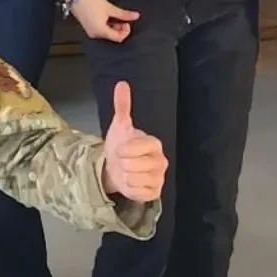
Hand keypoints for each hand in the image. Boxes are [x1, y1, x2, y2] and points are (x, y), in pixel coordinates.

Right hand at [66, 0, 138, 42]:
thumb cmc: (90, 2)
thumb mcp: (109, 7)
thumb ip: (123, 14)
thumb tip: (136, 16)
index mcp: (101, 31)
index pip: (118, 38)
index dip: (125, 31)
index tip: (126, 21)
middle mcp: (95, 34)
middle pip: (113, 36)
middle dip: (120, 28)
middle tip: (121, 17)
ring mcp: (90, 31)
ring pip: (107, 33)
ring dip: (113, 26)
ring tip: (113, 15)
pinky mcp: (88, 27)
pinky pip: (100, 30)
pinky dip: (106, 25)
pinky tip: (106, 15)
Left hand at [100, 81, 166, 202]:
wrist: (115, 166)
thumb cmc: (120, 145)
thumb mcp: (120, 125)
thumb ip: (123, 105)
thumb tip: (122, 83)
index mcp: (154, 144)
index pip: (140, 146)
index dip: (125, 149)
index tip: (120, 149)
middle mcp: (161, 161)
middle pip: (134, 165)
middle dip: (122, 163)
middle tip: (123, 161)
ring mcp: (159, 178)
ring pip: (135, 179)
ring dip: (124, 176)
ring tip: (126, 171)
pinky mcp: (154, 193)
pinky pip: (138, 192)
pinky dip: (130, 189)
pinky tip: (130, 183)